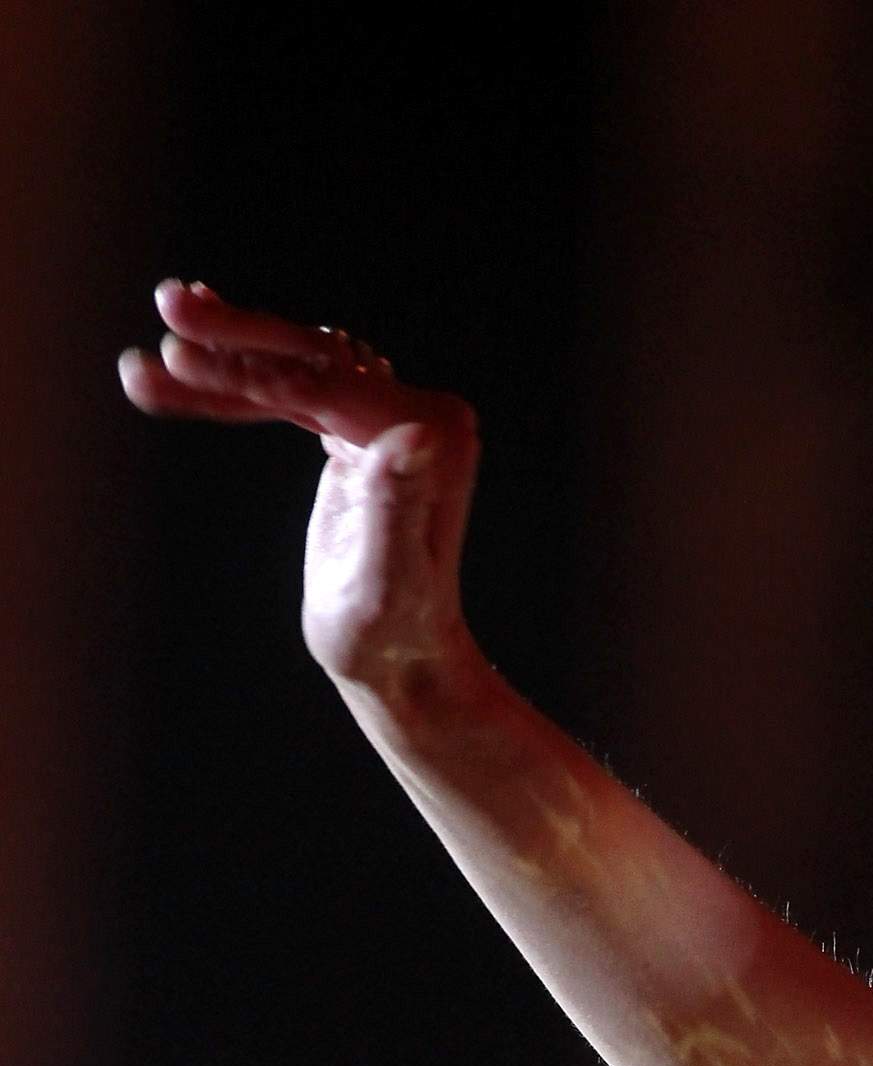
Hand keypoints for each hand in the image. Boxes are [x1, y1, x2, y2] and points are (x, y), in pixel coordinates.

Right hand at [119, 280, 483, 701]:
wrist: (398, 661)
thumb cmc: (392, 636)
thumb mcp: (388, 582)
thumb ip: (398, 508)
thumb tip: (416, 434)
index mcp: (431, 436)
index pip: (329, 384)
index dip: (253, 369)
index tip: (180, 354)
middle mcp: (416, 415)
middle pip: (311, 356)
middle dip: (235, 336)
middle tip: (167, 306)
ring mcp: (384, 420)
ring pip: (290, 368)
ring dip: (219, 356)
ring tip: (149, 357)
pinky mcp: (351, 434)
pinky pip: (281, 396)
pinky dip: (226, 391)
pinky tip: (170, 379)